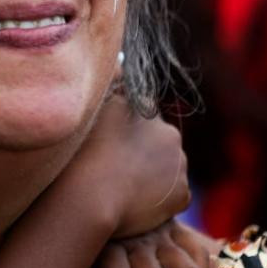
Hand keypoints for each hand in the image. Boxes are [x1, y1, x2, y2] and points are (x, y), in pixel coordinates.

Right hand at [62, 94, 189, 238]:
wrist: (90, 198)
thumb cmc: (83, 152)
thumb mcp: (93, 109)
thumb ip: (111, 84)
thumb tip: (120, 64)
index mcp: (147, 111)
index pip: (140, 114)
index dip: (124, 128)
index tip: (109, 142)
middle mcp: (170, 134)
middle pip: (157, 142)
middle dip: (142, 150)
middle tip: (115, 166)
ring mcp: (179, 166)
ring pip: (166, 168)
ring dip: (151, 174)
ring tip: (123, 186)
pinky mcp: (183, 195)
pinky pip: (173, 195)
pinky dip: (160, 199)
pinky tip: (136, 203)